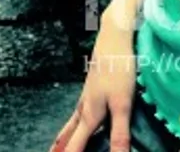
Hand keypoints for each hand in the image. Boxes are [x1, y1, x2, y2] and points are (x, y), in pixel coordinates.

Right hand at [49, 7, 136, 151]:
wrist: (113, 38)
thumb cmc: (118, 69)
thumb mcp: (123, 104)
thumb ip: (120, 133)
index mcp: (90, 116)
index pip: (75, 146)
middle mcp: (84, 108)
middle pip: (68, 135)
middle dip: (59, 149)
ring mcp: (86, 97)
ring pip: (71, 123)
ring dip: (63, 138)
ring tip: (56, 147)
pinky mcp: (91, 89)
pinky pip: (77, 113)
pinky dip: (72, 125)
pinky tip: (78, 120)